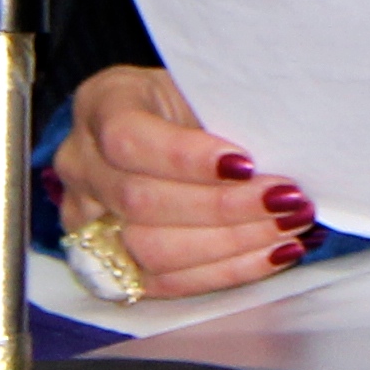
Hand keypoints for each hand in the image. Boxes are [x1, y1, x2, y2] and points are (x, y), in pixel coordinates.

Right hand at [48, 66, 312, 294]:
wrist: (162, 128)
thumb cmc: (190, 101)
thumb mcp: (204, 87)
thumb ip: (227, 114)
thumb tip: (284, 146)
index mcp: (101, 104)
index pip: (128, 139)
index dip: (186, 158)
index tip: (245, 164)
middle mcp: (81, 164)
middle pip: (140, 201)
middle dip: (223, 206)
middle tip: (286, 200)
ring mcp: (85, 220)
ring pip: (150, 250)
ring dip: (231, 244)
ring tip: (287, 228)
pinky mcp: (108, 264)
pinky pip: (164, 283)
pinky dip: (226, 270)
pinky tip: (272, 253)